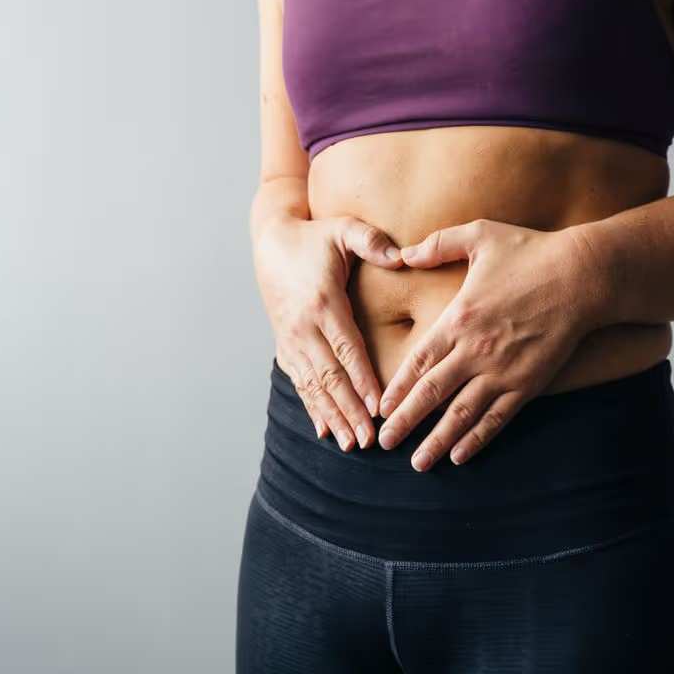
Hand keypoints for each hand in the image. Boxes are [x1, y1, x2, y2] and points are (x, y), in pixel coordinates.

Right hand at [254, 215, 402, 450]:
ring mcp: (291, 339)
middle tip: (369, 439)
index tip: (377, 407)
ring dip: (332, 416)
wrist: (271, 242)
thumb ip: (372, 241)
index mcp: (323, 303)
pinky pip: (299, 382)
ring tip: (350, 443)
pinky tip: (324, 430)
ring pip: (313, 386)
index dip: (362, 379)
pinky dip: (312, 407)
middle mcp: (303, 327)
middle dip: (349, 410)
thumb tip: (402, 256)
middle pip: (330, 376)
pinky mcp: (285, 345)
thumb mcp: (343, 229)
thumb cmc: (314, 236)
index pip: (346, 348)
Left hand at [376, 219, 608, 470]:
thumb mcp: (479, 235)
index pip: (418, 362)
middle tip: (383, 443)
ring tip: (417, 464)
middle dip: (405, 422)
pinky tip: (460, 457)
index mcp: (458, 319)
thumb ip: (437, 244)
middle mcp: (475, 351)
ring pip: (461, 414)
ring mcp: (503, 371)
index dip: (396, 389)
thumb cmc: (531, 252)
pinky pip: (497, 418)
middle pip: (431, 394)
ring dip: (436, 441)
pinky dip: (477, 440)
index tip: (379, 409)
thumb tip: (404, 254)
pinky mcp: (528, 383)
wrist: (585, 276)